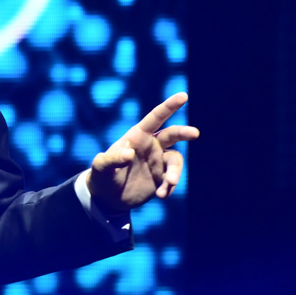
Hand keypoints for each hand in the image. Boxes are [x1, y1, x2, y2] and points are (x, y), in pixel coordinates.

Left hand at [88, 92, 196, 220]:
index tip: (184, 96)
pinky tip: (161, 195)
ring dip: (174, 172)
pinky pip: (172, 179)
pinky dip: (169, 187)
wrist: (108, 198)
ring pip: (175, 161)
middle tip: (195, 133)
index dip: (169, 106)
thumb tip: (129, 153)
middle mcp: (151, 146)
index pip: (155, 118)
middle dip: (184, 132)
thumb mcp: (101, 167)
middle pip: (172, 134)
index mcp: (138, 136)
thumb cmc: (102, 176)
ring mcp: (158, 162)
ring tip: (168, 184)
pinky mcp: (162, 177)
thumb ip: (112, 158)